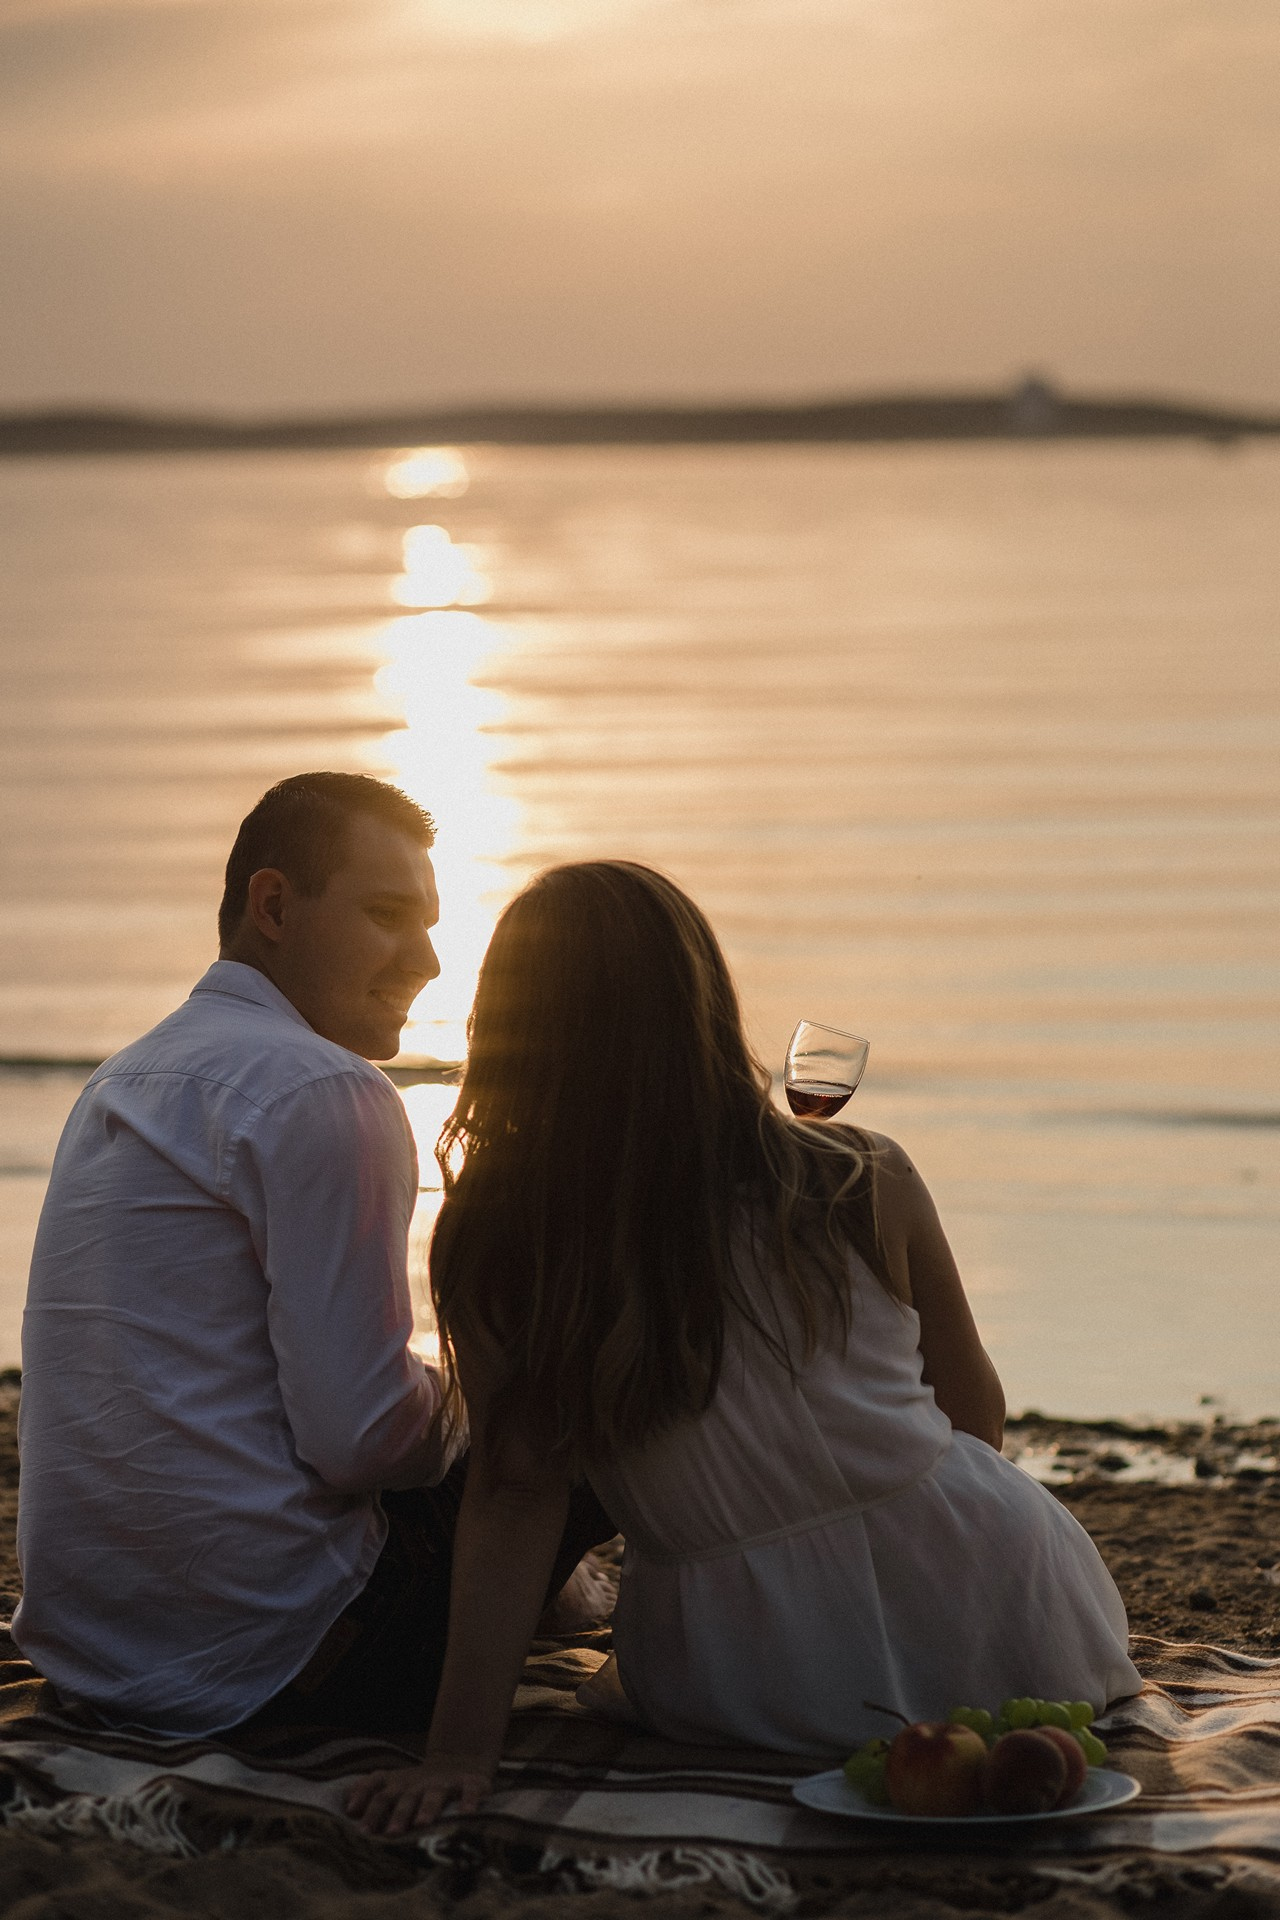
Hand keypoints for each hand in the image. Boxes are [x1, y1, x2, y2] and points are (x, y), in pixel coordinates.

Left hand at [343, 1756, 493, 1834]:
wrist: (458, 1761)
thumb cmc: (418, 1785)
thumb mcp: (394, 1785)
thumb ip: (371, 1793)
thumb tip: (343, 1804)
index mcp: (398, 1782)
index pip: (376, 1785)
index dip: (364, 1795)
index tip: (352, 1812)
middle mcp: (418, 1782)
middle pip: (403, 1796)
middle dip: (395, 1814)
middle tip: (388, 1833)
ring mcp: (443, 1782)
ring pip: (434, 1794)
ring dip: (427, 1808)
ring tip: (421, 1824)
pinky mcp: (470, 1783)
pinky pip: (470, 1791)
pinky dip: (469, 1801)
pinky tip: (467, 1813)